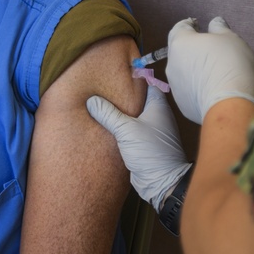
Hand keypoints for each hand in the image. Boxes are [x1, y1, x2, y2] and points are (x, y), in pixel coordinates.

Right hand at [87, 85, 192, 210]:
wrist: (161, 182)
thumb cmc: (151, 152)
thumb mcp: (126, 130)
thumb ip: (108, 114)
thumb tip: (91, 100)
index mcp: (158, 106)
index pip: (147, 83)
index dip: (133, 76)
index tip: (117, 70)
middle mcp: (156, 115)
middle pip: (138, 98)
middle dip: (122, 93)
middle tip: (103, 86)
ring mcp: (151, 129)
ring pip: (133, 114)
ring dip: (120, 111)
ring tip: (101, 103)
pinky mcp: (143, 142)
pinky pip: (130, 128)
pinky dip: (120, 125)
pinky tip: (106, 124)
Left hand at [166, 17, 253, 123]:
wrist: (230, 103)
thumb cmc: (230, 64)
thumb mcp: (230, 38)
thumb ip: (219, 27)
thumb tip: (214, 23)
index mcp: (180, 42)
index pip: (180, 27)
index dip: (190, 25)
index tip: (199, 26)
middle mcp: (172, 62)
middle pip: (179, 49)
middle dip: (192, 47)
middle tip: (210, 49)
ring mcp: (175, 85)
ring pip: (182, 70)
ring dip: (193, 67)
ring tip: (213, 70)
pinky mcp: (182, 102)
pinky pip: (188, 88)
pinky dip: (196, 85)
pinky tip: (212, 87)